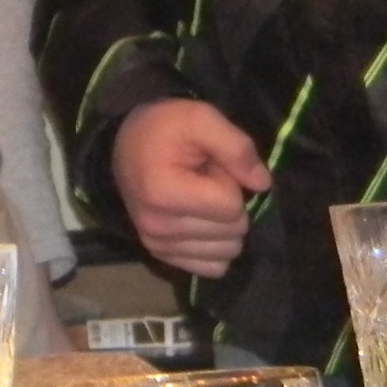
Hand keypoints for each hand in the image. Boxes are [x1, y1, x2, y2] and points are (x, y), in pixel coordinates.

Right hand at [109, 99, 270, 277]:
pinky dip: (216, 246)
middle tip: (204, 180)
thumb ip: (236, 147)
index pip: (231, 206)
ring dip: (223, 224)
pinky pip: (215, 268)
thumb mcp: (200, 118)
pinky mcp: (162, 256)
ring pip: (228, 252)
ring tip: (199, 197)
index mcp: (164, 193)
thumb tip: (262, 185)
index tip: (208, 165)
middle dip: (228, 203)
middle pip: (233, 231)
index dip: (229, 181)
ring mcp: (159, 246)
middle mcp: (158, 228)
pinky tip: (200, 221)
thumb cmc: (164, 128)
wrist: (124, 144)